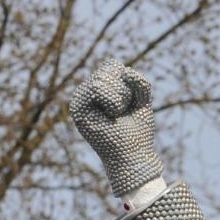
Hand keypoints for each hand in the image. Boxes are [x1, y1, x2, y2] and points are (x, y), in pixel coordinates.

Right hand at [69, 57, 162, 196]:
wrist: (132, 154)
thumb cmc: (137, 131)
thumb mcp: (142, 100)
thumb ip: (138, 82)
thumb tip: (126, 70)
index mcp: (100, 90)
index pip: (112, 65)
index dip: (128, 80)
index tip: (130, 101)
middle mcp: (87, 93)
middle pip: (107, 69)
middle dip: (125, 90)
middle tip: (124, 110)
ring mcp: (80, 100)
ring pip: (101, 78)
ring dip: (120, 97)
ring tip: (117, 114)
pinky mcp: (77, 109)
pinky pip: (96, 87)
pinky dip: (113, 100)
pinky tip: (112, 115)